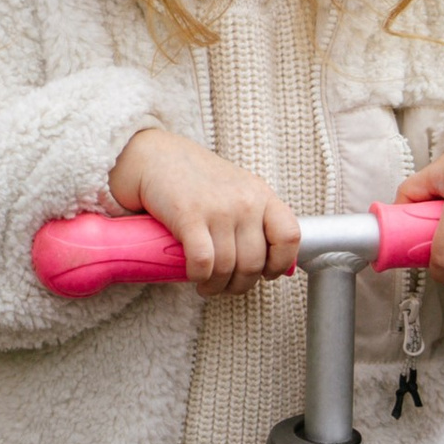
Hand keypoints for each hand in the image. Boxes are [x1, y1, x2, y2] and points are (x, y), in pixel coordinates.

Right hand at [109, 128, 300, 294]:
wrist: (154, 156)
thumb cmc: (194, 178)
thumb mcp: (236, 189)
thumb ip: (255, 217)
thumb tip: (272, 263)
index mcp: (261, 194)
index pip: (289, 236)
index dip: (280, 263)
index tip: (266, 274)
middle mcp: (245, 201)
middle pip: (254, 262)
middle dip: (239, 285)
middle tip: (226, 287)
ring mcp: (219, 208)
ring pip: (228, 268)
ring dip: (216, 286)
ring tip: (206, 286)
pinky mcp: (189, 216)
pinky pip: (203, 262)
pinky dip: (200, 277)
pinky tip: (195, 277)